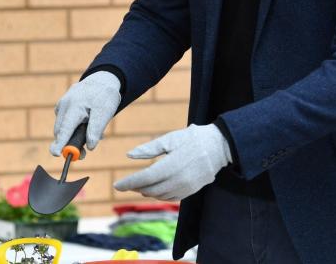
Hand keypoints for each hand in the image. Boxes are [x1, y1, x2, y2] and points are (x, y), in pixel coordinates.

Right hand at [50, 71, 120, 155]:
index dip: (60, 143)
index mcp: (74, 106)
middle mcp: (64, 104)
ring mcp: (62, 104)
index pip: (65, 129)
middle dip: (69, 144)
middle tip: (83, 154)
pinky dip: (73, 127)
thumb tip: (89, 147)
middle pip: (61, 131)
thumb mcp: (105, 113)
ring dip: (73, 135)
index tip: (55, 154)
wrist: (103, 79)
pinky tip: (85, 123)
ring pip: (62, 127)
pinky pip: (65, 121)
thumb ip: (96, 130)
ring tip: (91, 132)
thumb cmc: (104, 96)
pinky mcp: (63, 105)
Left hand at [113, 124, 231, 200]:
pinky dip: (159, 195)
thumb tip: (129, 155)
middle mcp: (178, 180)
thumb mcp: (169, 139)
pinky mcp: (191, 191)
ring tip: (138, 186)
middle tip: (125, 185)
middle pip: (150, 189)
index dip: (129, 183)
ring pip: (160, 195)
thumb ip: (148, 149)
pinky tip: (154, 189)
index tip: (116, 185)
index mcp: (170, 166)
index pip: (144, 178)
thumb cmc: (192, 139)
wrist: (219, 146)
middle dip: (135, 188)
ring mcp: (185, 188)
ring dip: (147, 192)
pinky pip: (170, 197)